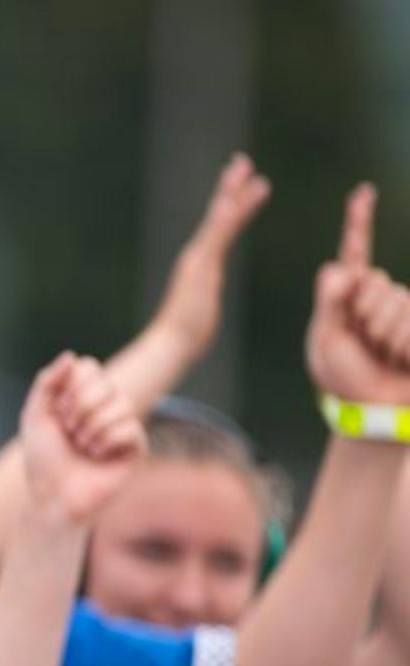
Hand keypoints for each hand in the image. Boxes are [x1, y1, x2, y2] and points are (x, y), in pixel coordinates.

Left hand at [21, 352, 144, 525]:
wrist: (53, 495)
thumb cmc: (43, 459)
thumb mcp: (35, 415)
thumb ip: (47, 382)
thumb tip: (71, 355)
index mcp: (82, 396)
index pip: (89, 367)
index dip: (70, 387)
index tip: (58, 411)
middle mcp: (105, 407)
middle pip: (106, 383)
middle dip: (79, 408)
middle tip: (69, 431)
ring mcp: (123, 425)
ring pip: (121, 404)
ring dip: (91, 428)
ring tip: (82, 447)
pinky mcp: (136, 446)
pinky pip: (131, 428)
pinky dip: (106, 442)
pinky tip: (98, 456)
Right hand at [147, 154, 270, 355]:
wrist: (170, 345)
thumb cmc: (187, 333)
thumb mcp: (202, 307)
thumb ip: (204, 292)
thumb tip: (204, 292)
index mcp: (201, 261)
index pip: (220, 224)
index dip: (231, 200)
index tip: (241, 178)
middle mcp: (197, 255)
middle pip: (217, 214)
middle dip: (230, 187)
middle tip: (243, 161)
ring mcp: (198, 260)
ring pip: (218, 220)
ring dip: (233, 195)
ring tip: (248, 172)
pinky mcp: (200, 268)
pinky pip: (215, 238)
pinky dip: (224, 217)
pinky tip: (233, 201)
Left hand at [308, 185, 409, 406]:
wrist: (372, 410)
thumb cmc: (343, 378)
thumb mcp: (325, 339)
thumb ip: (330, 303)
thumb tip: (339, 268)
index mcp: (351, 294)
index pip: (355, 253)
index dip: (360, 221)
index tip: (364, 192)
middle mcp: (383, 295)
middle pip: (376, 283)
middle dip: (365, 318)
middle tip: (364, 345)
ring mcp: (408, 309)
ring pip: (398, 305)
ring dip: (385, 337)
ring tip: (384, 355)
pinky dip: (404, 347)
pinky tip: (403, 360)